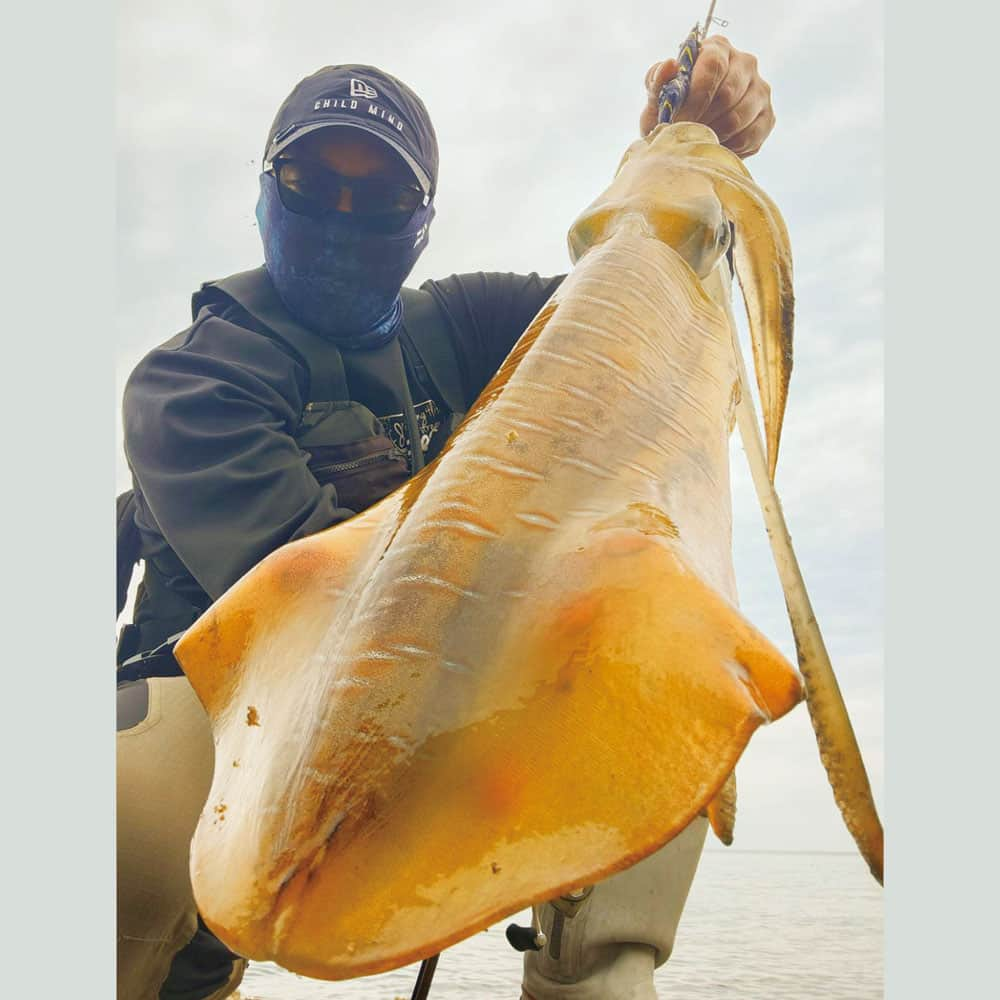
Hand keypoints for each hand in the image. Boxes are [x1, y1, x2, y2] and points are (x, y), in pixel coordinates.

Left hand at [639, 36, 774, 157]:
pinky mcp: (767, 118)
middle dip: (701, 119)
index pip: (713, 66)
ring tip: (697, 140)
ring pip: (737, 118)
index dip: (695, 97)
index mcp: (717, 49)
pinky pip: (748, 137)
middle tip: (685, 134)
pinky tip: (714, 145)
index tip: (677, 120)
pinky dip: (726, 148)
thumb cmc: (671, 111)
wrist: (688, 136)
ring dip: (712, 135)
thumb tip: (670, 65)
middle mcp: (745, 63)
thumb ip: (658, 80)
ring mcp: (760, 90)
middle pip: (728, 94)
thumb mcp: (657, 97)